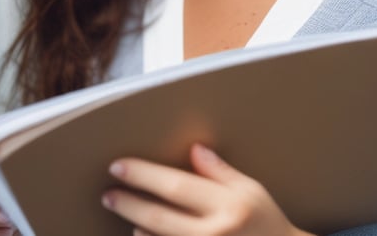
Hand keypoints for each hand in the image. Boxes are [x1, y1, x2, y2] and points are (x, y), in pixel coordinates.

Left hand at [101, 143, 315, 235]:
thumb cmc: (267, 222)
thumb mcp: (251, 190)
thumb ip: (220, 171)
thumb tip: (194, 149)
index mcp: (227, 206)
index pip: (175, 187)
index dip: (143, 175)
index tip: (118, 166)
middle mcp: (213, 234)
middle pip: (157, 217)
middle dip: (128, 203)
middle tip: (108, 193)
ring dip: (137, 227)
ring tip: (126, 213)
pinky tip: (142, 234)